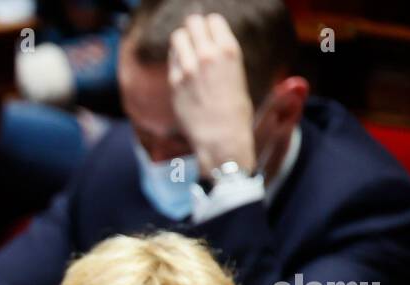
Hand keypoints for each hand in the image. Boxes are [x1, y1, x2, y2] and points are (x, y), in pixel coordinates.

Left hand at [168, 13, 255, 174]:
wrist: (221, 139)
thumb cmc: (234, 112)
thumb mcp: (237, 76)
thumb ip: (221, 58)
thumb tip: (209, 46)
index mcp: (229, 51)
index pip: (213, 20)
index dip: (210, 26)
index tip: (209, 34)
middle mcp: (208, 55)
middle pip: (193, 23)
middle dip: (194, 29)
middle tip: (196, 39)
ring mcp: (188, 68)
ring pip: (178, 36)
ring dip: (182, 41)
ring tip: (187, 51)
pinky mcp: (175, 82)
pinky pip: (172, 58)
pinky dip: (176, 58)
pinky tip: (183, 68)